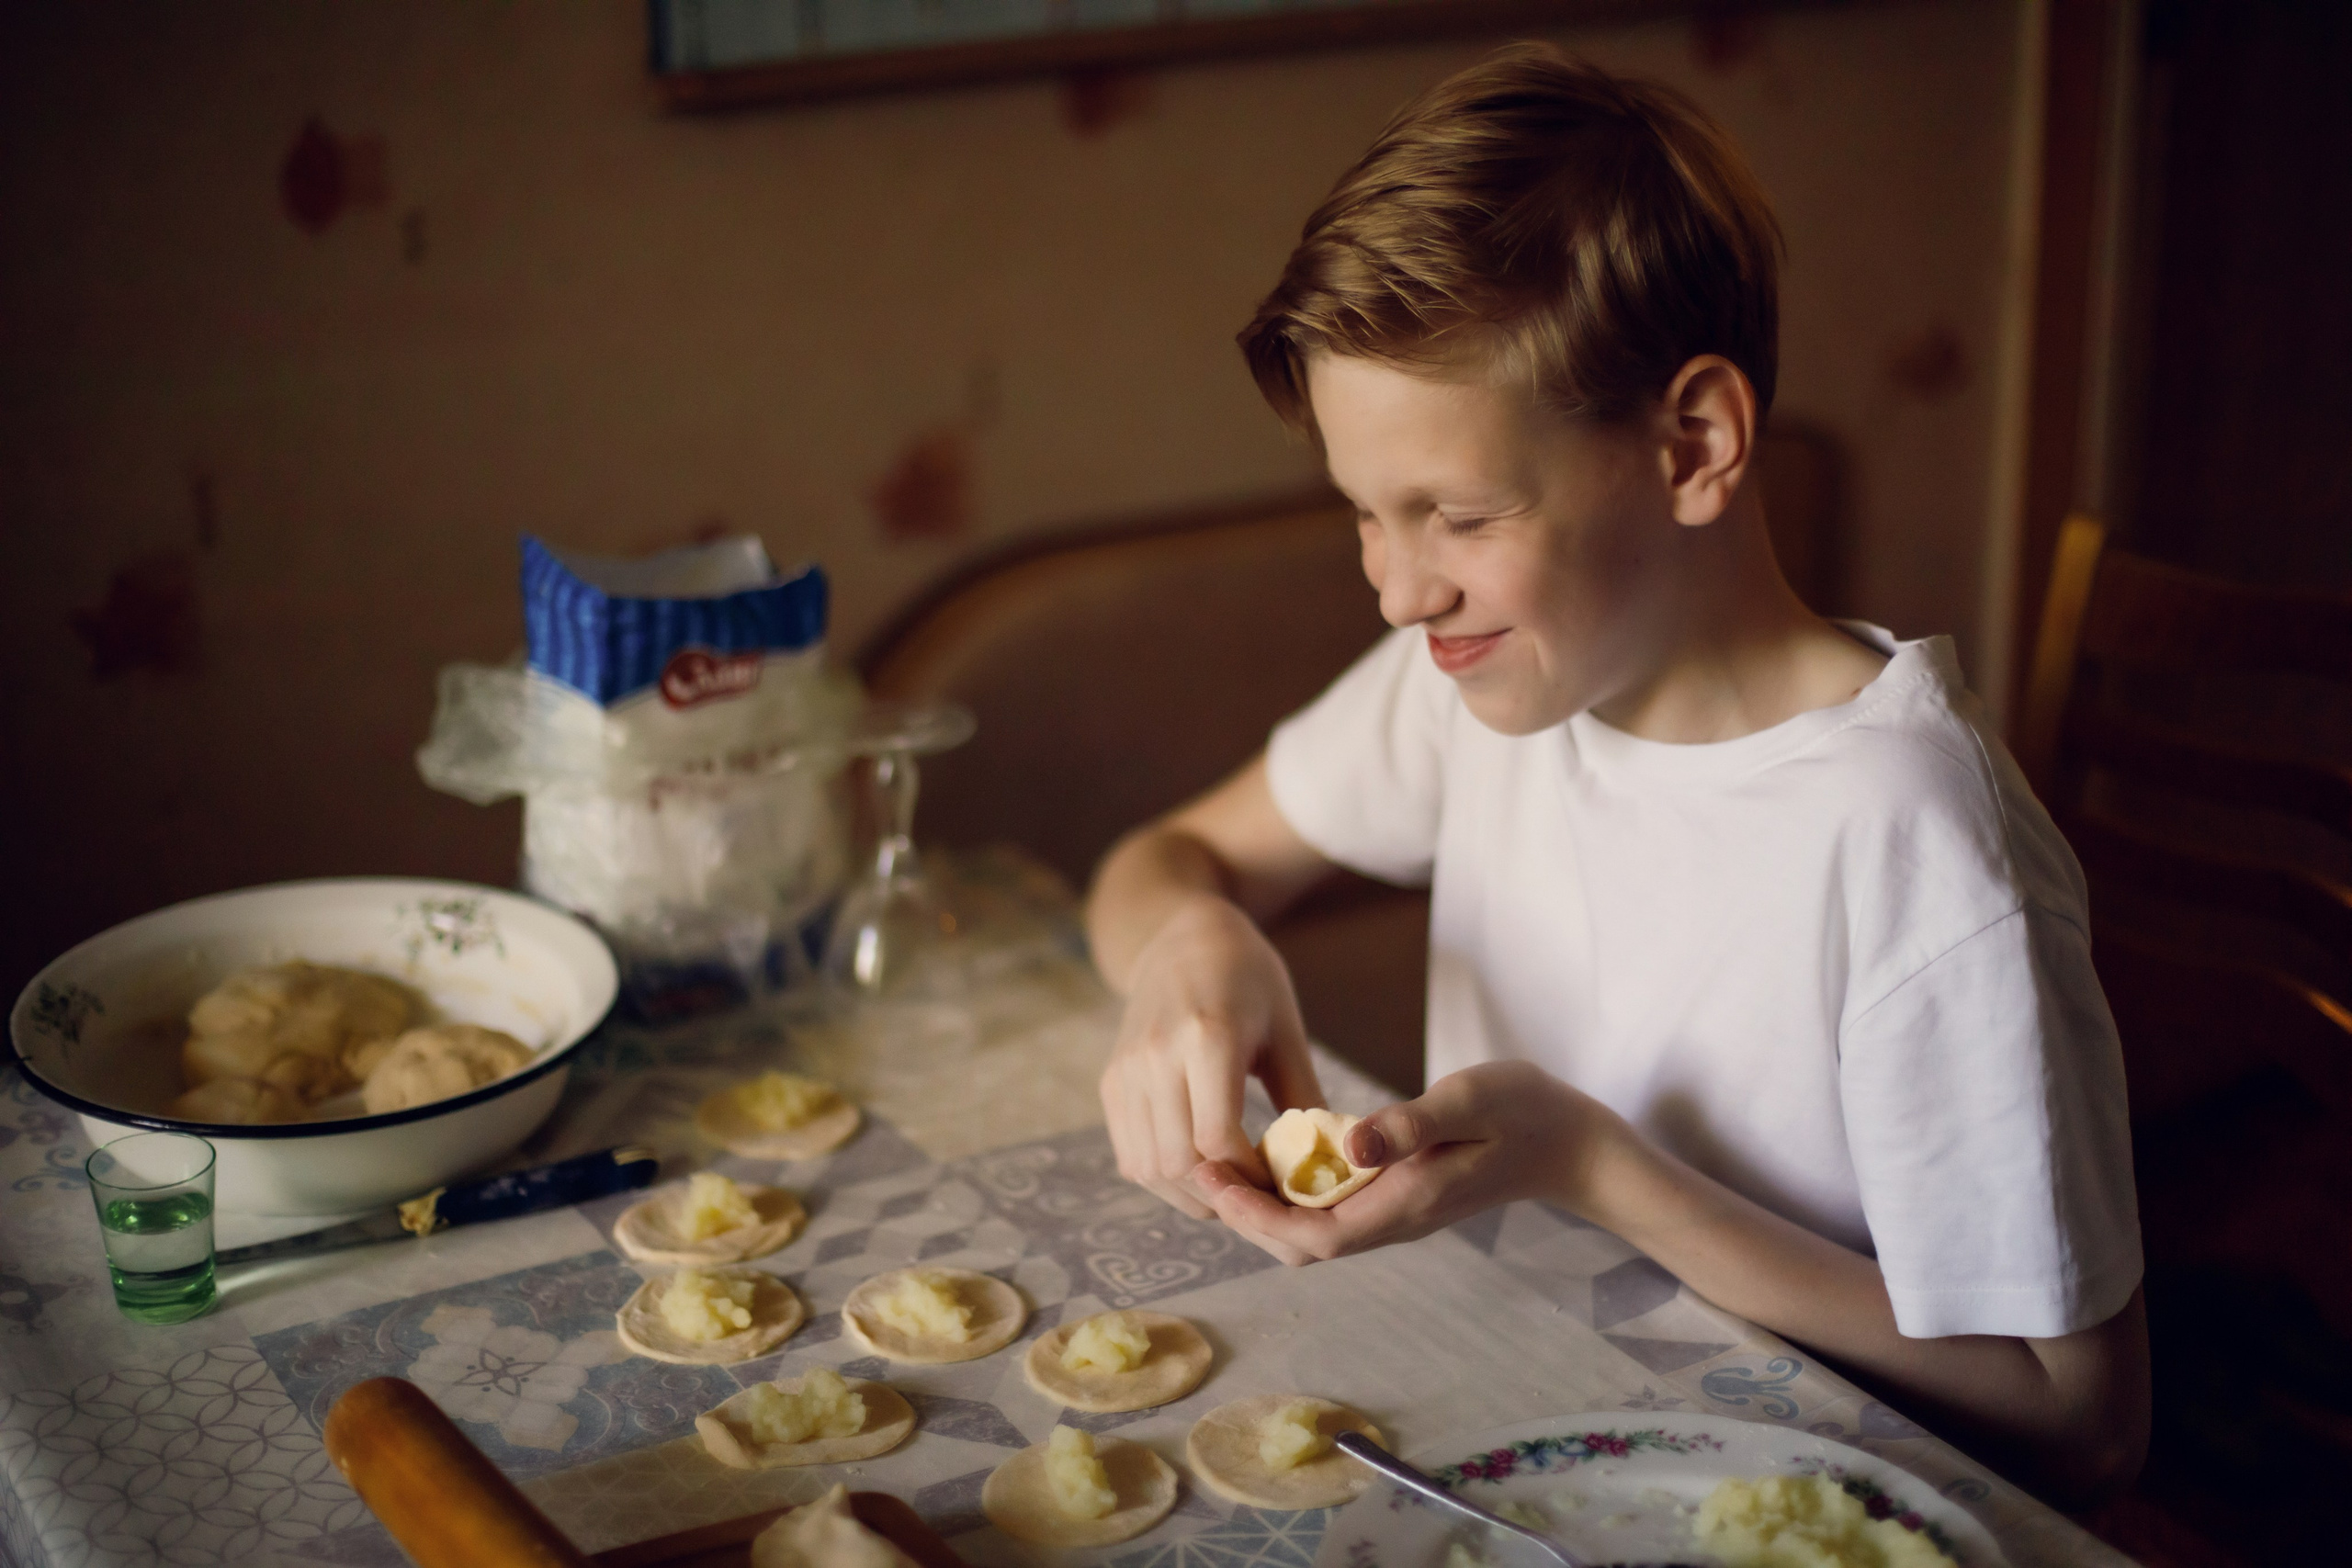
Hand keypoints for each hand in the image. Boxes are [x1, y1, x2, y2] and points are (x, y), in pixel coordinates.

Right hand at [1099, 895, 1323, 1218]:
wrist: (1182, 940)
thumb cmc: (1249, 981)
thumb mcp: (1287, 1031)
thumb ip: (1305, 1097)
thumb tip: (1331, 1162)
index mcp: (1208, 1037)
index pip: (1218, 1139)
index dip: (1252, 1178)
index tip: (1282, 1182)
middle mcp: (1156, 1056)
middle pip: (1180, 1162)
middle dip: (1224, 1194)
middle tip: (1260, 1196)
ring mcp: (1127, 1072)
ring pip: (1150, 1169)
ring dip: (1192, 1195)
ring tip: (1233, 1189)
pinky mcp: (1111, 1084)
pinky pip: (1130, 1157)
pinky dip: (1164, 1180)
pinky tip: (1201, 1170)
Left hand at [1187, 1060, 1621, 1264]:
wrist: (1570, 1141)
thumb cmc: (1525, 1111)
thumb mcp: (1468, 1100)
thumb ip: (1409, 1125)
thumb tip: (1347, 1145)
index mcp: (1406, 1204)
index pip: (1313, 1237)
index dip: (1255, 1216)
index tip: (1214, 1177)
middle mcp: (1395, 1221)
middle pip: (1302, 1246)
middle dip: (1246, 1216)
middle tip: (1201, 1170)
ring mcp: (1397, 1214)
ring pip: (1313, 1233)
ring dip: (1264, 1208)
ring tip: (1222, 1165)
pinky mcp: (1398, 1198)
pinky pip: (1332, 1212)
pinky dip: (1292, 1195)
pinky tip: (1271, 1158)